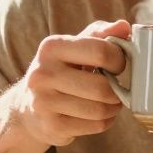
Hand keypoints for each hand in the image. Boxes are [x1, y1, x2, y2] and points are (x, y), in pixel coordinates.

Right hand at [12, 19, 129, 146]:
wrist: (29, 107)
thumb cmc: (61, 71)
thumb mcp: (75, 47)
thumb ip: (100, 34)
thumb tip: (124, 26)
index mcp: (51, 47)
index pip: (100, 51)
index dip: (118, 60)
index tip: (117, 65)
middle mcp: (43, 74)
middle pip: (102, 87)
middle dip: (117, 90)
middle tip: (116, 88)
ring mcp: (44, 102)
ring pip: (100, 109)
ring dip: (113, 107)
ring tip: (109, 102)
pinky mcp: (52, 126)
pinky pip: (96, 125)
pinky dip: (106, 121)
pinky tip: (98, 114)